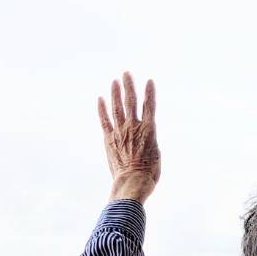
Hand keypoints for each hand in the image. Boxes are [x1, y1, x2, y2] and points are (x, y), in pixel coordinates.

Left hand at [98, 71, 159, 203]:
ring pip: (117, 107)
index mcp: (149, 130)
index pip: (150, 106)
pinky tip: (100, 99)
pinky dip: (102, 109)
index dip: (150, 93)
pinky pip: (104, 120)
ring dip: (116, 93)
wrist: (132, 181)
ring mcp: (120, 131)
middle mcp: (134, 126)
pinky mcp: (109, 139)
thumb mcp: (156, 155)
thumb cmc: (148, 173)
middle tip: (126, 74)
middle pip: (131, 101)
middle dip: (129, 86)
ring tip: (115, 82)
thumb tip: (147, 137)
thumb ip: (151, 141)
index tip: (149, 81)